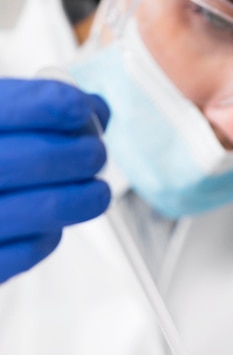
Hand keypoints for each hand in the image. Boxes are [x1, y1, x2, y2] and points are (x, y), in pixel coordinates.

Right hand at [0, 78, 110, 282]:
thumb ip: (33, 108)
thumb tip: (97, 110)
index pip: (12, 107)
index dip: (57, 104)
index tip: (80, 107)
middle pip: (38, 159)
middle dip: (82, 154)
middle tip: (95, 154)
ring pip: (44, 210)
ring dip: (83, 198)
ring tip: (96, 192)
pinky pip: (27, 251)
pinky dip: (49, 235)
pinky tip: (49, 224)